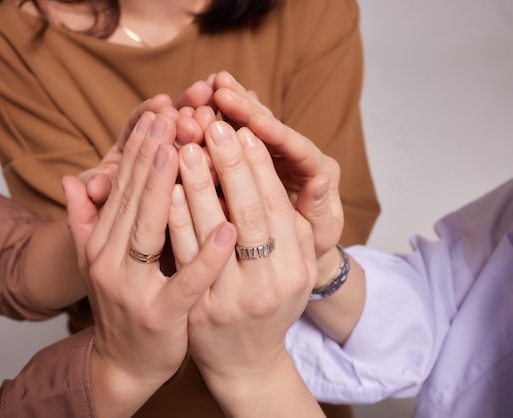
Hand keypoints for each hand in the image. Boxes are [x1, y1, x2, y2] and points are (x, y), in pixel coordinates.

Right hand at [63, 112, 235, 415]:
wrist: (125, 362)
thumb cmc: (121, 303)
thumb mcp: (97, 260)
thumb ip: (84, 220)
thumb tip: (71, 178)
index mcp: (100, 244)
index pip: (121, 189)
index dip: (138, 150)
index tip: (156, 114)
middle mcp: (110, 262)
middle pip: (134, 200)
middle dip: (153, 155)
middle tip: (172, 115)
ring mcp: (133, 290)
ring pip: (153, 231)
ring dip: (171, 190)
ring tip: (189, 151)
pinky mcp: (161, 316)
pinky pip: (187, 281)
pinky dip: (206, 256)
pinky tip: (228, 230)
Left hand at [169, 121, 319, 414]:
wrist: (246, 362)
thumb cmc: (271, 303)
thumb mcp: (295, 269)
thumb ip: (298, 226)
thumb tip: (311, 174)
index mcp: (297, 268)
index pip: (277, 205)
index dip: (260, 165)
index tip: (245, 129)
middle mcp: (270, 285)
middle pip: (249, 213)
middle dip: (231, 164)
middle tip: (214, 125)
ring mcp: (233, 300)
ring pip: (214, 232)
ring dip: (199, 185)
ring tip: (187, 145)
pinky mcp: (200, 311)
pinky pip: (185, 258)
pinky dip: (176, 220)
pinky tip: (166, 189)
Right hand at [177, 72, 342, 263]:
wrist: (298, 250)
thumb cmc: (311, 246)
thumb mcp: (320, 233)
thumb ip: (319, 210)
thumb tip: (321, 181)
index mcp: (316, 168)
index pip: (293, 145)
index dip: (272, 131)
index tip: (251, 117)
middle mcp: (293, 155)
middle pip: (269, 126)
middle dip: (245, 106)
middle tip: (220, 85)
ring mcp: (271, 154)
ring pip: (250, 124)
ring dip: (230, 104)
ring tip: (210, 83)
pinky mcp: (252, 158)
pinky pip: (236, 135)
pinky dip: (222, 118)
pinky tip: (206, 99)